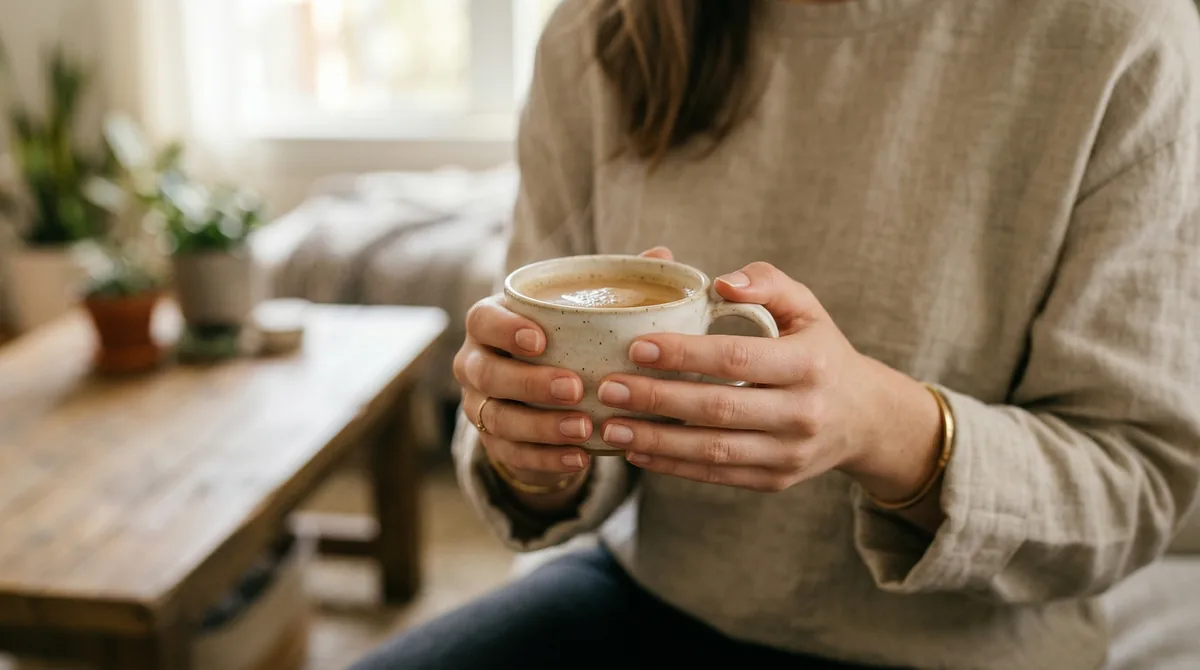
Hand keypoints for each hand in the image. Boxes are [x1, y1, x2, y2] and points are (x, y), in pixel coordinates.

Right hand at [453, 247, 676, 490]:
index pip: (482, 319)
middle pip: (488, 374)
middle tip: (575, 388)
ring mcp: (479, 405)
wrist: (545, 394)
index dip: (505, 329)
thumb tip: (662, 254)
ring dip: (541, 426)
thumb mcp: (580, 312)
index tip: (541, 339)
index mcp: (491, 322)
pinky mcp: (492, 443)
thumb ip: (614, 286)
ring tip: (585, 427)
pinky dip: (546, 459)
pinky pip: (511, 455)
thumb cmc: (564, 339)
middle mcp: (476, 363)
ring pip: (498, 419)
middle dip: (529, 383)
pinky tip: (581, 457)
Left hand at [596, 261, 941, 496]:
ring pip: (713, 450)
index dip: (684, 354)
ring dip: (656, 440)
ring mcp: (789, 453)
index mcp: (808, 364)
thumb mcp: (806, 308)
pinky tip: (636, 452)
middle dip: (656, 398)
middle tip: (609, 388)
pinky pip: (717, 475)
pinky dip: (673, 466)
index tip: (638, 347)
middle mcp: (802, 413)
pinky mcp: (775, 480)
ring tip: (611, 426)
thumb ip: (766, 282)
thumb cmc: (820, 352)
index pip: (737, 358)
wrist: (865, 418)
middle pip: (718, 408)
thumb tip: (720, 283)